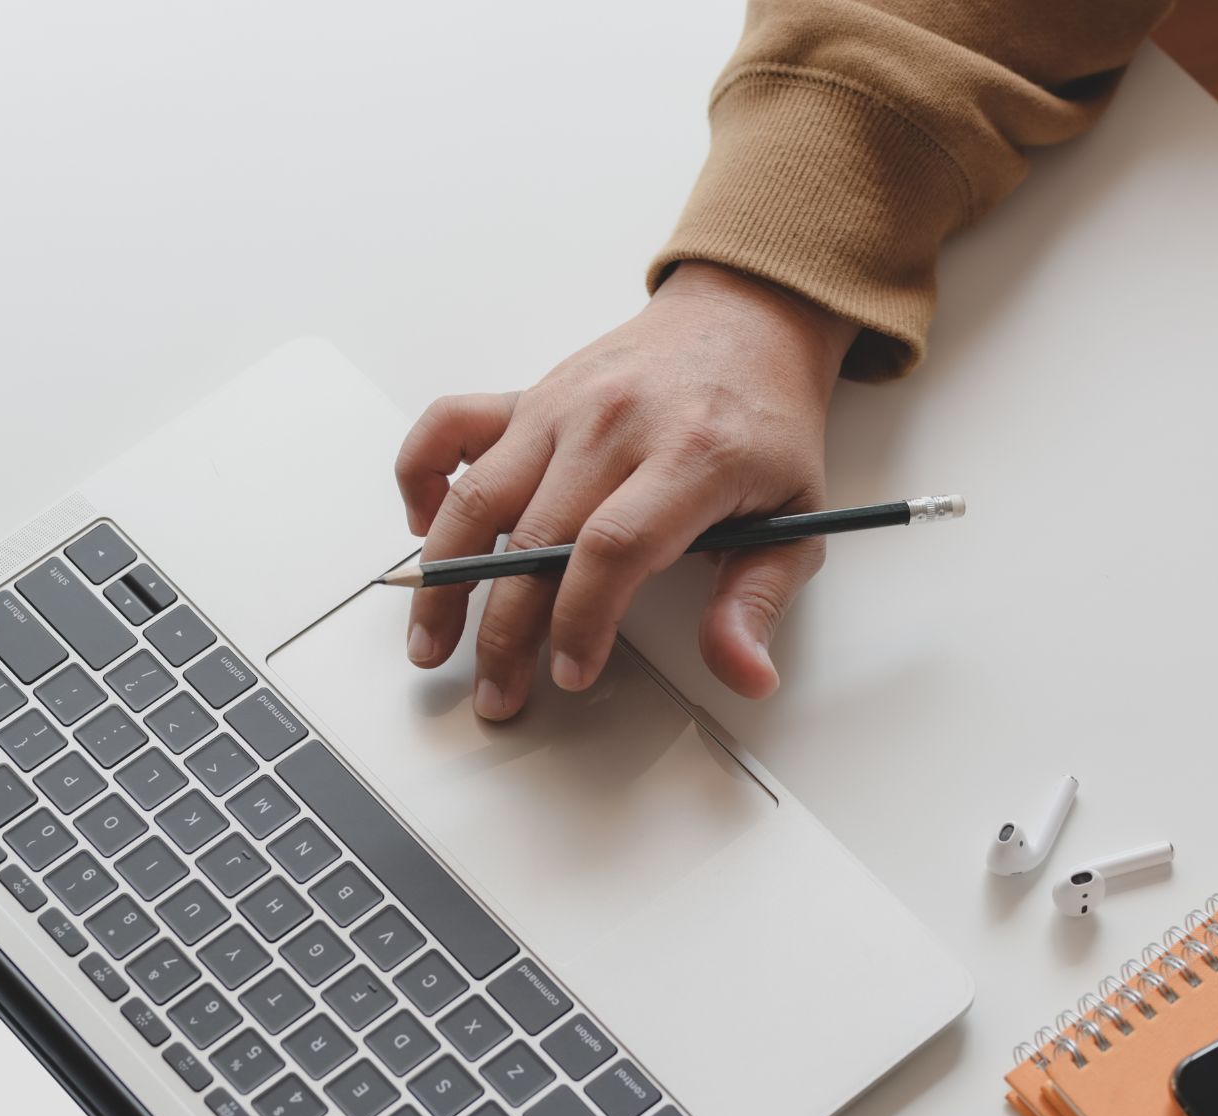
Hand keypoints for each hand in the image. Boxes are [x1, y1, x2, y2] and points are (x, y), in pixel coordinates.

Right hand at [394, 262, 856, 718]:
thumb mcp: (796, 515)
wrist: (746, 321)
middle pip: (537, 537)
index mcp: (690, 455)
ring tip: (429, 641)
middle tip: (497, 693)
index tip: (571, 673)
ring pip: (479, 496)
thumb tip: (745, 673)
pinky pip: (449, 425)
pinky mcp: (529, 394)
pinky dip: (420, 475)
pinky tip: (426, 528)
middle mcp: (614, 425)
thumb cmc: (765, 423)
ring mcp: (562, 406)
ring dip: (444, 577)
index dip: (582, 620)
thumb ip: (759, 599)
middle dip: (505, 632)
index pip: (614, 547)